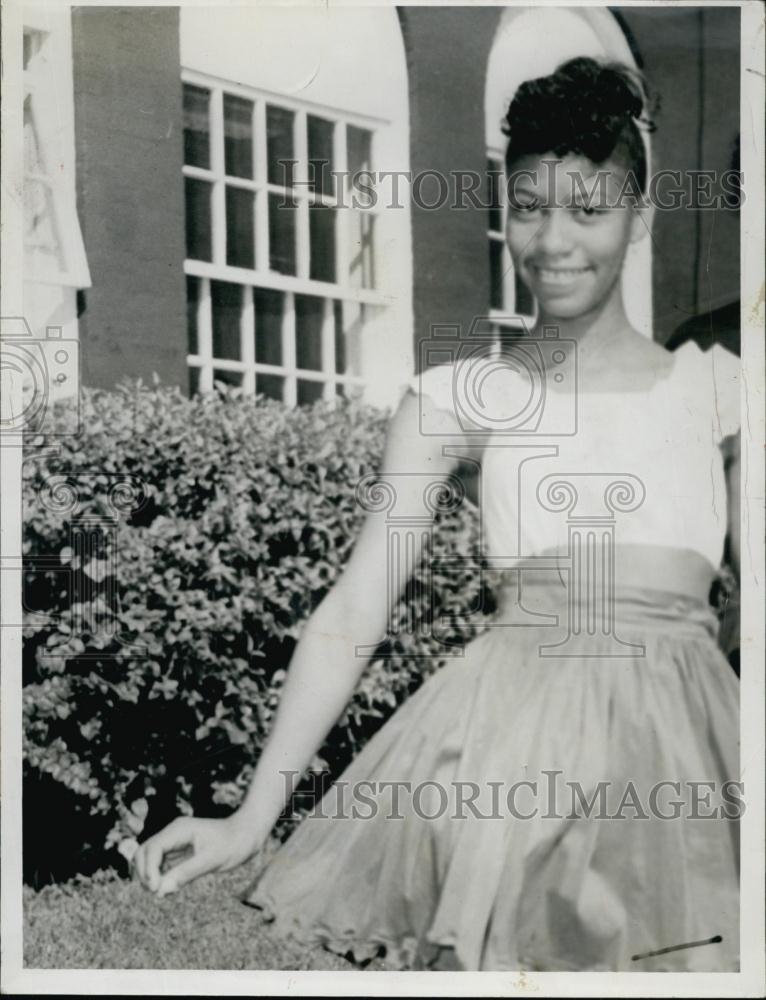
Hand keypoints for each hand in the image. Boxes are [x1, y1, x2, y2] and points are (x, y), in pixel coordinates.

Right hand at [133, 814, 261, 896]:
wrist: (247, 834)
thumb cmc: (233, 843)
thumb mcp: (212, 860)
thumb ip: (186, 873)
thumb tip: (161, 890)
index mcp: (179, 830)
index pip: (152, 849)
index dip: (148, 870)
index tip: (155, 889)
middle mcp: (173, 833)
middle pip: (144, 852)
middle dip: (144, 872)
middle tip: (155, 893)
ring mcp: (175, 841)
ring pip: (149, 857)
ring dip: (149, 874)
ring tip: (160, 892)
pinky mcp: (179, 850)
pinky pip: (160, 862)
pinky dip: (158, 875)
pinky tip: (166, 887)